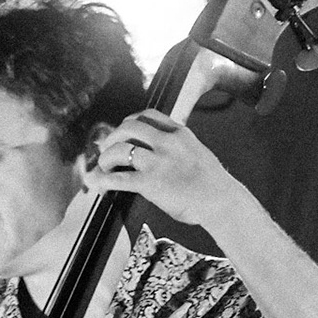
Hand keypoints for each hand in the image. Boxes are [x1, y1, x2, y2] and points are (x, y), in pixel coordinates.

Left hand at [88, 110, 241, 226]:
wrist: (221, 201)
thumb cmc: (214, 184)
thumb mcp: (198, 153)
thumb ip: (179, 148)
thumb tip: (160, 152)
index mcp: (180, 133)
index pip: (149, 115)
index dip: (130, 121)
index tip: (123, 128)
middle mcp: (166, 142)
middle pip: (129, 128)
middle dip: (113, 136)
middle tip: (106, 147)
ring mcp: (158, 162)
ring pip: (120, 150)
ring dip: (106, 157)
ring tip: (103, 166)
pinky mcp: (150, 182)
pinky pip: (119, 178)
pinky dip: (103, 179)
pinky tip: (96, 182)